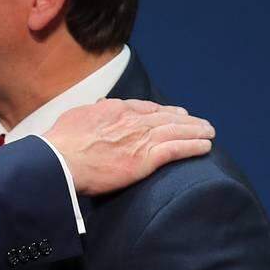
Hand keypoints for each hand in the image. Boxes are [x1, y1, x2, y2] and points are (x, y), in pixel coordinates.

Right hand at [44, 98, 213, 195]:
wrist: (60, 160)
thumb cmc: (60, 143)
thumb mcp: (75, 118)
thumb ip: (91, 113)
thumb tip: (95, 109)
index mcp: (114, 110)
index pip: (145, 108)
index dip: (161, 111)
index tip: (172, 113)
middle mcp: (131, 120)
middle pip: (166, 118)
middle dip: (185, 120)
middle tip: (199, 122)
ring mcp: (140, 139)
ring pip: (176, 131)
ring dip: (196, 131)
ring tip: (209, 132)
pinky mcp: (146, 159)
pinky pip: (176, 150)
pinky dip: (193, 147)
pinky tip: (205, 147)